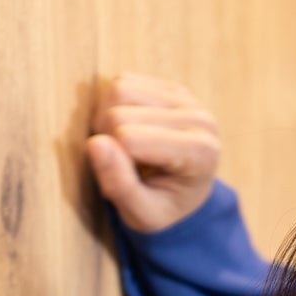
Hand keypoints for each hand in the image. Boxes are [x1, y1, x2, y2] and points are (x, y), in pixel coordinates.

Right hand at [85, 72, 220, 232]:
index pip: (128, 138)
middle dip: (108, 139)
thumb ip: (119, 185)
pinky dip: (115, 106)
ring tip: (127, 147)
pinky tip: (132, 129)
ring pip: (118, 89)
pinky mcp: (171, 87)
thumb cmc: (163, 206)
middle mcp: (200, 119)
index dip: (113, 160)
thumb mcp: (142, 214)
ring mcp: (187, 98)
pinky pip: (123, 81)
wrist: (184, 194)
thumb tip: (95, 143)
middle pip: (119, 112)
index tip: (130, 179)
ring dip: (107, 119)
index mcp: (200, 153)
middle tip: (125, 164)